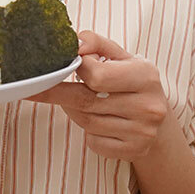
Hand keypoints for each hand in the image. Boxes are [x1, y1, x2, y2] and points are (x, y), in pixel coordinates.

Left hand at [26, 30, 167, 161]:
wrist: (160, 121)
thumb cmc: (133, 82)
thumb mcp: (121, 56)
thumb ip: (96, 43)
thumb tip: (75, 43)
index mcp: (146, 76)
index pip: (97, 75)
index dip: (79, 69)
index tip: (72, 65)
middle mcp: (148, 106)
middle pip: (86, 101)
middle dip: (58, 93)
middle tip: (34, 88)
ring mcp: (142, 132)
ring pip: (87, 122)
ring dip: (73, 110)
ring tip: (76, 100)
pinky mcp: (133, 151)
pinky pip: (94, 142)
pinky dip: (88, 132)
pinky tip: (97, 121)